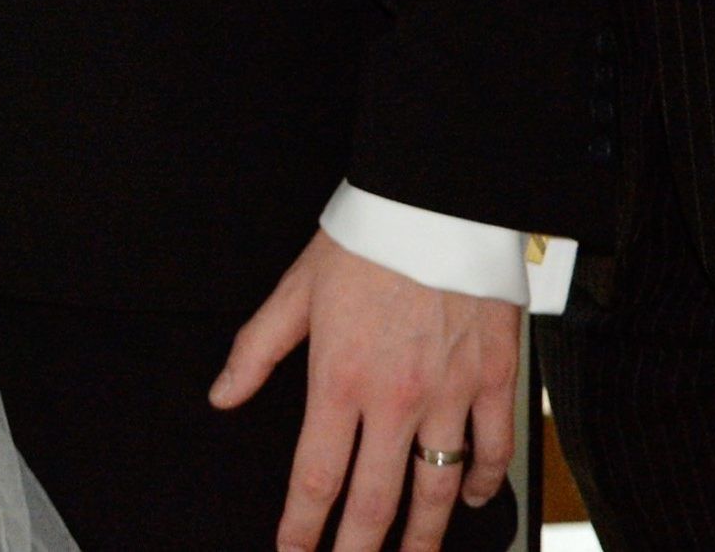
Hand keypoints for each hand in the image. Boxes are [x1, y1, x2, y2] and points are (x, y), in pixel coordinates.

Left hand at [211, 230, 518, 551]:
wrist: (436, 199)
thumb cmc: (366, 238)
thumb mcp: (296, 290)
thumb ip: (257, 349)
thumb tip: (223, 396)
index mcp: (340, 379)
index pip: (315, 477)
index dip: (301, 528)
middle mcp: (394, 399)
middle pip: (375, 503)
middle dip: (359, 551)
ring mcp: (448, 394)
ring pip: (435, 490)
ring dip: (422, 537)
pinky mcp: (491, 379)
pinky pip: (491, 450)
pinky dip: (481, 484)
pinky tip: (469, 500)